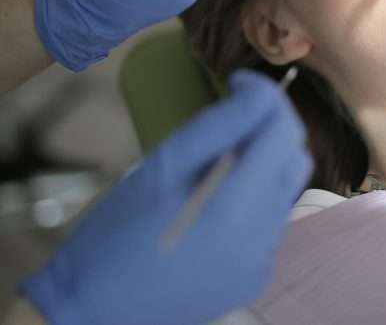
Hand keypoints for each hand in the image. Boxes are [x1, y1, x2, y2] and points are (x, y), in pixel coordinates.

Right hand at [21, 70, 312, 324]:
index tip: (238, 83)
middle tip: (229, 120)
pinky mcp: (255, 277)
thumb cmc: (115, 233)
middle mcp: (262, 237)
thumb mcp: (160, 168)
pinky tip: (211, 207)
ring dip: (262, 165)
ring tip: (215, 165)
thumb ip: (216, 127)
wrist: (92, 309)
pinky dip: (251, 202)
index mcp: (235, 206)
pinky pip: (269, 224)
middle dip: (270, 128)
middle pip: (294, 159)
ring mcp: (262, 260)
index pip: (284, 131)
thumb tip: (257, 95)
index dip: (267, 96)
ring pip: (283, 190)